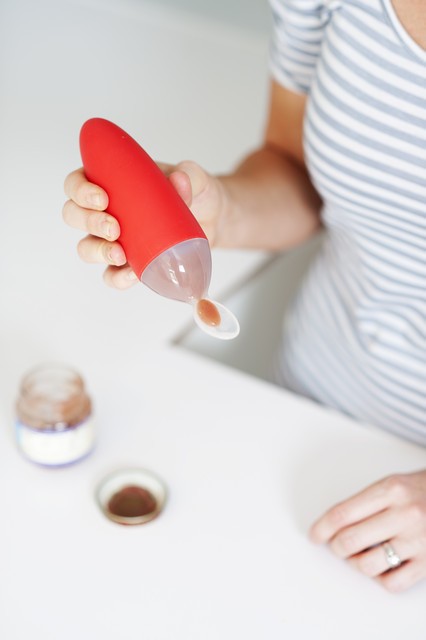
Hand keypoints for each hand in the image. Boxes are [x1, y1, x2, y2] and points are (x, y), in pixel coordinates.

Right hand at [62, 161, 226, 288]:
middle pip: (73, 215)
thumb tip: (179, 180)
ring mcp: (114, 239)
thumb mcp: (195, 178)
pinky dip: (118, 278)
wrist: (213, 219)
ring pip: (86, 247)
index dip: (80, 191)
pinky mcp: (130, 263)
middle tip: (114, 228)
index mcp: (111, 181)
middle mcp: (106, 210)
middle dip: (88, 222)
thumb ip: (188, 175)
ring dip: (97, 252)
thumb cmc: (195, 192)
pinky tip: (133, 275)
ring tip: (120, 255)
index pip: (77, 182)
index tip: (102, 198)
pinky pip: (112, 275)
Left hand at [309, 471, 425, 591]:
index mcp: (390, 490)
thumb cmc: (424, 489)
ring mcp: (417, 540)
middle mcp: (403, 514)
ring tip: (358, 556)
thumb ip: (366, 502)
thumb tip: (335, 525)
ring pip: (368, 564)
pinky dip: (381, 578)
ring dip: (356, 563)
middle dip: (336, 547)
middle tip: (336, 546)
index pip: (342, 514)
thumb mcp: (393, 483)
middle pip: (350, 540)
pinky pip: (393, 582)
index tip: (315, 535)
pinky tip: (381, 568)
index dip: (322, 528)